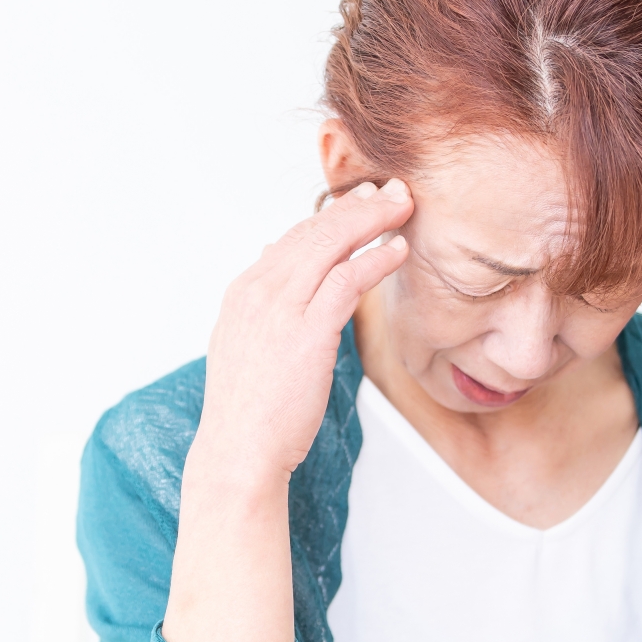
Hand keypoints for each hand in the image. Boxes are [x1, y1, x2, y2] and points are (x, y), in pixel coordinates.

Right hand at [193, 180, 413, 488]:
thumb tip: (271, 267)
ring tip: (402, 208)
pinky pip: (346, 280)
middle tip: (392, 191)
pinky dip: (374, 260)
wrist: (238, 450)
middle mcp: (258, 290)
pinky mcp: (307, 332)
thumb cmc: (249, 410)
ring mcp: (280, 308)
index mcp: (244, 292)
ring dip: (371, 221)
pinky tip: (396, 251)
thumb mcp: (246, 347)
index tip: (360, 203)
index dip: (331, 216)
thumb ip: (263, 307)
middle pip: (314, 231)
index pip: (292, 238)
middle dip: (357, 206)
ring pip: (330, 244)